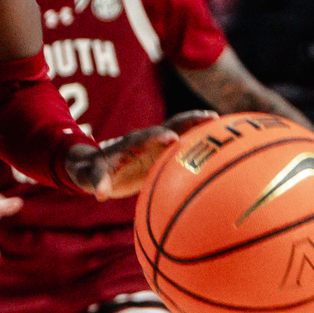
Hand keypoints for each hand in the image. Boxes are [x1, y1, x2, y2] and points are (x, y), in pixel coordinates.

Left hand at [73, 112, 209, 199]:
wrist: (94, 165)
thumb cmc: (92, 172)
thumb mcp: (91, 177)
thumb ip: (97, 183)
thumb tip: (100, 194)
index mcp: (129, 144)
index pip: (145, 138)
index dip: (157, 137)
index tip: (173, 139)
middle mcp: (146, 139)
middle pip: (168, 126)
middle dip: (187, 121)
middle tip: (210, 118)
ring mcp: (156, 144)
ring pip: (180, 130)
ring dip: (198, 125)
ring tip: (222, 123)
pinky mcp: (163, 152)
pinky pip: (184, 142)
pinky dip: (199, 139)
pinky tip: (219, 141)